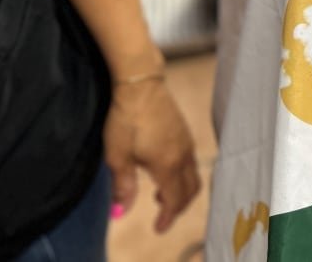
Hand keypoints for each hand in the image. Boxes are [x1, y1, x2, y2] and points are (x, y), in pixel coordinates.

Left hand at [104, 77, 200, 232]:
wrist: (140, 83)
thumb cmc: (126, 118)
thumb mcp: (118, 155)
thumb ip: (123, 186)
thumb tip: (120, 212)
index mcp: (168, 164)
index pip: (175, 199)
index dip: (168, 218)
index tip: (157, 229)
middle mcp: (183, 154)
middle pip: (191, 190)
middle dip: (179, 207)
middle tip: (161, 216)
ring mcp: (186, 141)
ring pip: (193, 174)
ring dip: (180, 190)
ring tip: (159, 196)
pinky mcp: (184, 131)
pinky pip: (190, 160)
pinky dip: (182, 175)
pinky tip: (163, 170)